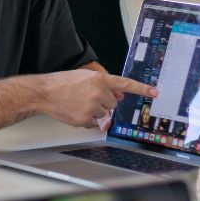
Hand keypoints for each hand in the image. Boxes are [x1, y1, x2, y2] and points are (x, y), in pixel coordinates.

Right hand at [40, 65, 156, 130]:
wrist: (44, 92)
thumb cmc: (62, 83)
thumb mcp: (85, 77)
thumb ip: (105, 85)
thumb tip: (119, 96)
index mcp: (99, 79)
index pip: (125, 84)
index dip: (142, 89)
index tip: (155, 93)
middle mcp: (98, 92)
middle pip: (113, 104)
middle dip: (104, 102)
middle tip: (87, 97)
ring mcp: (92, 107)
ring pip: (104, 114)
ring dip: (95, 111)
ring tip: (79, 103)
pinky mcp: (85, 119)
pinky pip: (95, 123)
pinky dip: (87, 119)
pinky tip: (76, 111)